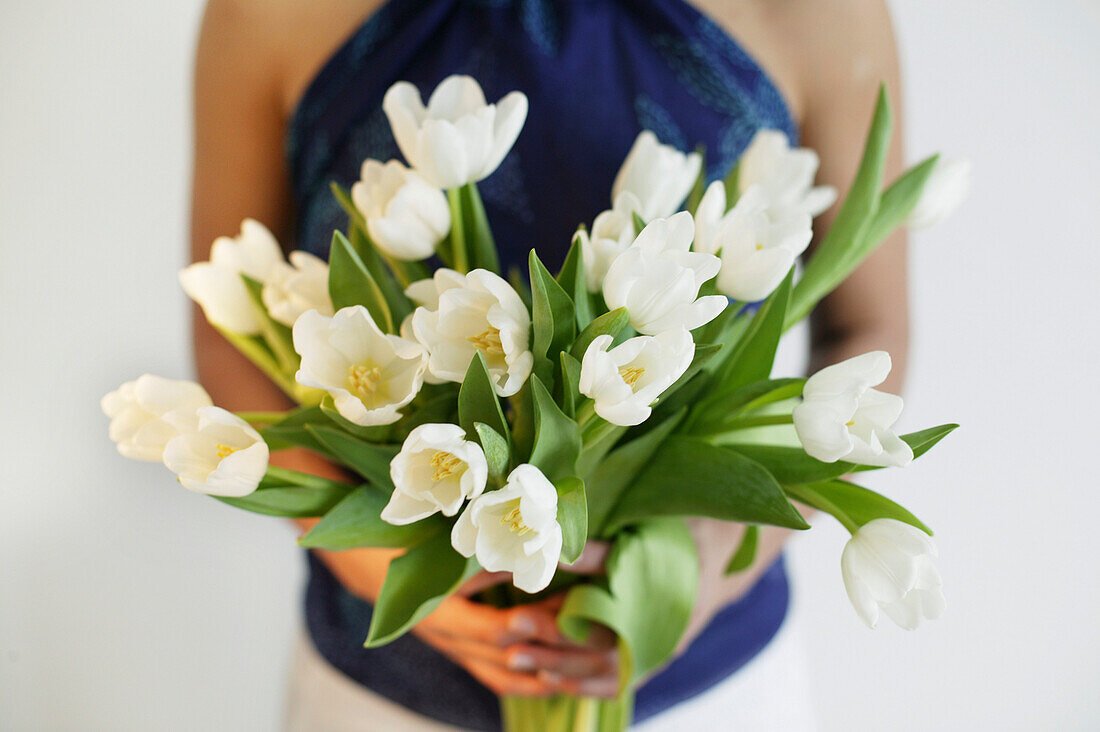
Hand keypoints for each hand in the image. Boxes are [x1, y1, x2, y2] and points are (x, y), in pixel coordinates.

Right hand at [412, 542, 619, 697]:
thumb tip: (540, 553)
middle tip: (591, 636)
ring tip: (586, 659)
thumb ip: (494, 557)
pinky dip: (530, 680)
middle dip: (550, 649)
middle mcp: (447, 639)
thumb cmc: (416, 544)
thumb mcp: (452, 547)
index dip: (527, 625)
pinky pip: (499, 678)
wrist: (376, 563)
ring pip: (505, 675)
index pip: (489, 629)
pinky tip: (561, 673)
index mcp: (440, 612)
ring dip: (546, 670)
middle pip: (505, 657)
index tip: (561, 613)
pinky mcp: (464, 654)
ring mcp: (456, 651)